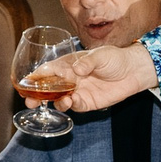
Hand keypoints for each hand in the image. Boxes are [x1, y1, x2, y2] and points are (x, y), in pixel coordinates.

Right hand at [39, 42, 157, 111]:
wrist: (133, 71)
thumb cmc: (115, 58)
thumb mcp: (101, 55)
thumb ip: (88, 62)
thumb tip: (77, 69)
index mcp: (68, 64)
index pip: (48, 70)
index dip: (36, 76)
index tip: (27, 82)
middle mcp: (70, 79)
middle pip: (49, 88)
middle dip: (37, 95)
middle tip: (30, 101)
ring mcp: (78, 91)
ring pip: (59, 100)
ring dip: (55, 102)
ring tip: (60, 100)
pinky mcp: (88, 102)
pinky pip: (75, 106)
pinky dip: (71, 105)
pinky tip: (72, 101)